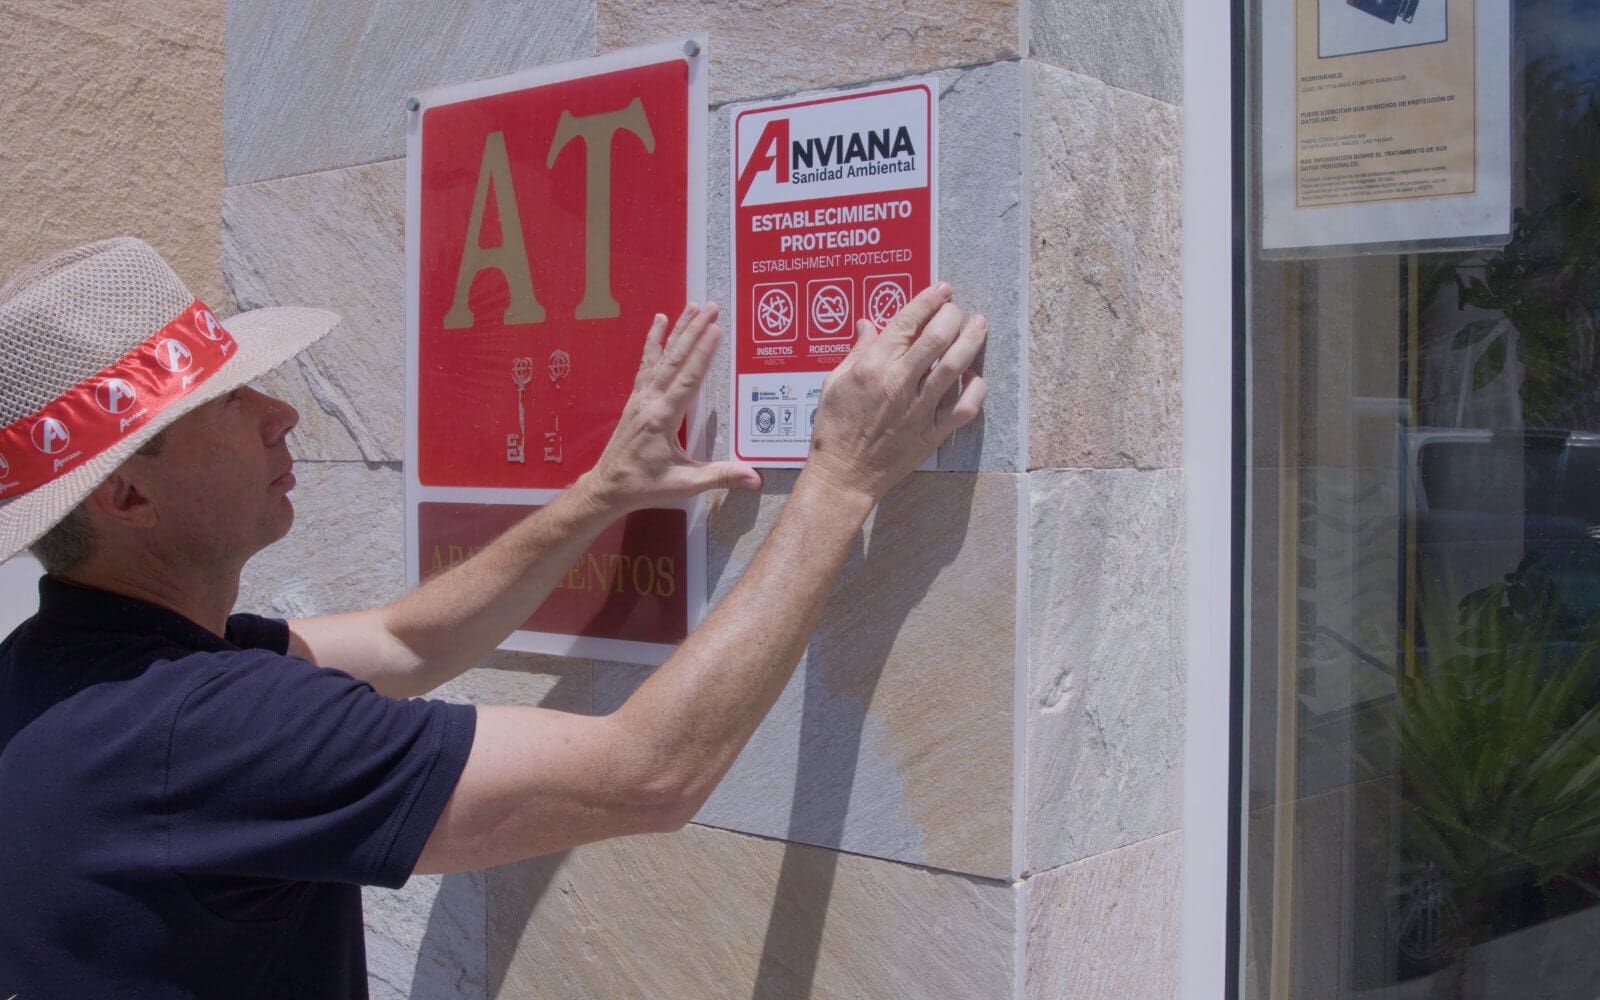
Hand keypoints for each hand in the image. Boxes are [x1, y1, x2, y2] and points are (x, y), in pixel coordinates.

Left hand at [580, 303, 762, 514]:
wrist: (608, 487)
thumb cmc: (645, 487)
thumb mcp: (684, 484)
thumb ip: (719, 476)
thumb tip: (755, 477)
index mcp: (663, 419)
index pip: (687, 380)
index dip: (702, 353)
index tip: (715, 328)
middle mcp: (650, 401)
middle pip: (675, 359)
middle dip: (693, 331)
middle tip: (710, 306)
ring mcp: (640, 397)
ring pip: (661, 356)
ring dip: (677, 329)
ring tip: (691, 306)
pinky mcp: (636, 398)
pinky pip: (646, 363)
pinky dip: (653, 341)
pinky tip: (659, 321)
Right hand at [802, 282, 987, 503]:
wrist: (844, 476)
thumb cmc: (834, 429)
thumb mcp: (835, 383)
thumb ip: (857, 352)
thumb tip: (870, 325)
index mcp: (873, 367)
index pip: (907, 322)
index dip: (928, 301)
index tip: (941, 290)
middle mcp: (899, 384)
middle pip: (937, 338)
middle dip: (952, 315)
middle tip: (958, 308)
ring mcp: (919, 410)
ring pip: (955, 367)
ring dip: (971, 341)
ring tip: (979, 326)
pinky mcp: (932, 434)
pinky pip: (964, 408)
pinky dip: (975, 390)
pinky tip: (975, 377)